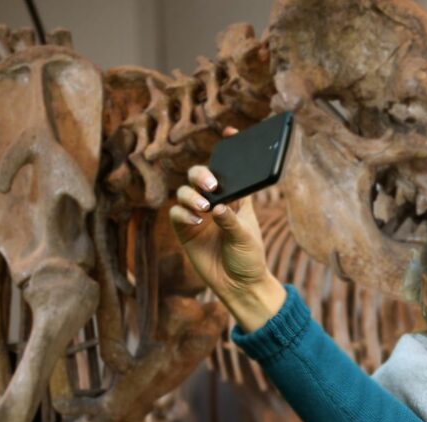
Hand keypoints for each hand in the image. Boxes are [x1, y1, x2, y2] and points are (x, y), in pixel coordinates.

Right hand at [169, 130, 284, 330]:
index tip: (230, 130)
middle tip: (210, 185)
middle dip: (201, 174)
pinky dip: (183, 214)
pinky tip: (196, 221)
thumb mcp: (246, 238)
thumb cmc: (250, 258)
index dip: (229, 148)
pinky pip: (177, 214)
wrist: (239, 285)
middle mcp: (215, 202)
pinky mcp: (185, 231)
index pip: (231, 169)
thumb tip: (218, 206)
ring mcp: (198, 215)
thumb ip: (232, 221)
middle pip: (200, 175)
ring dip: (191, 195)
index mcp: (237, 198)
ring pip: (185, 192)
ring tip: (204, 208)